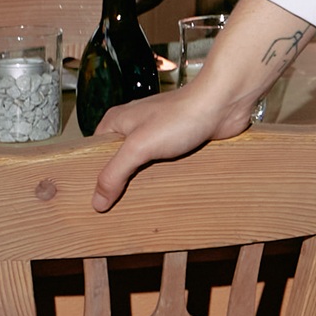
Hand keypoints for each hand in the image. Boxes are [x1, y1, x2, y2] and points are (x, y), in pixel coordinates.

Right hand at [91, 0, 310, 209]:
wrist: (222, 104)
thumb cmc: (181, 115)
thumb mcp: (138, 146)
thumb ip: (115, 173)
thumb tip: (96, 201)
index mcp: (117, 123)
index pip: (95, 155)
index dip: (95, 177)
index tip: (93, 200)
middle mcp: (135, 128)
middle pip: (119, 163)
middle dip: (120, 184)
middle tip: (117, 210)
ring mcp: (158, 136)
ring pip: (143, 167)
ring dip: (144, 183)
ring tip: (139, 208)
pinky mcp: (178, 144)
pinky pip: (165, 167)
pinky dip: (164, 179)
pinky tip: (164, 195)